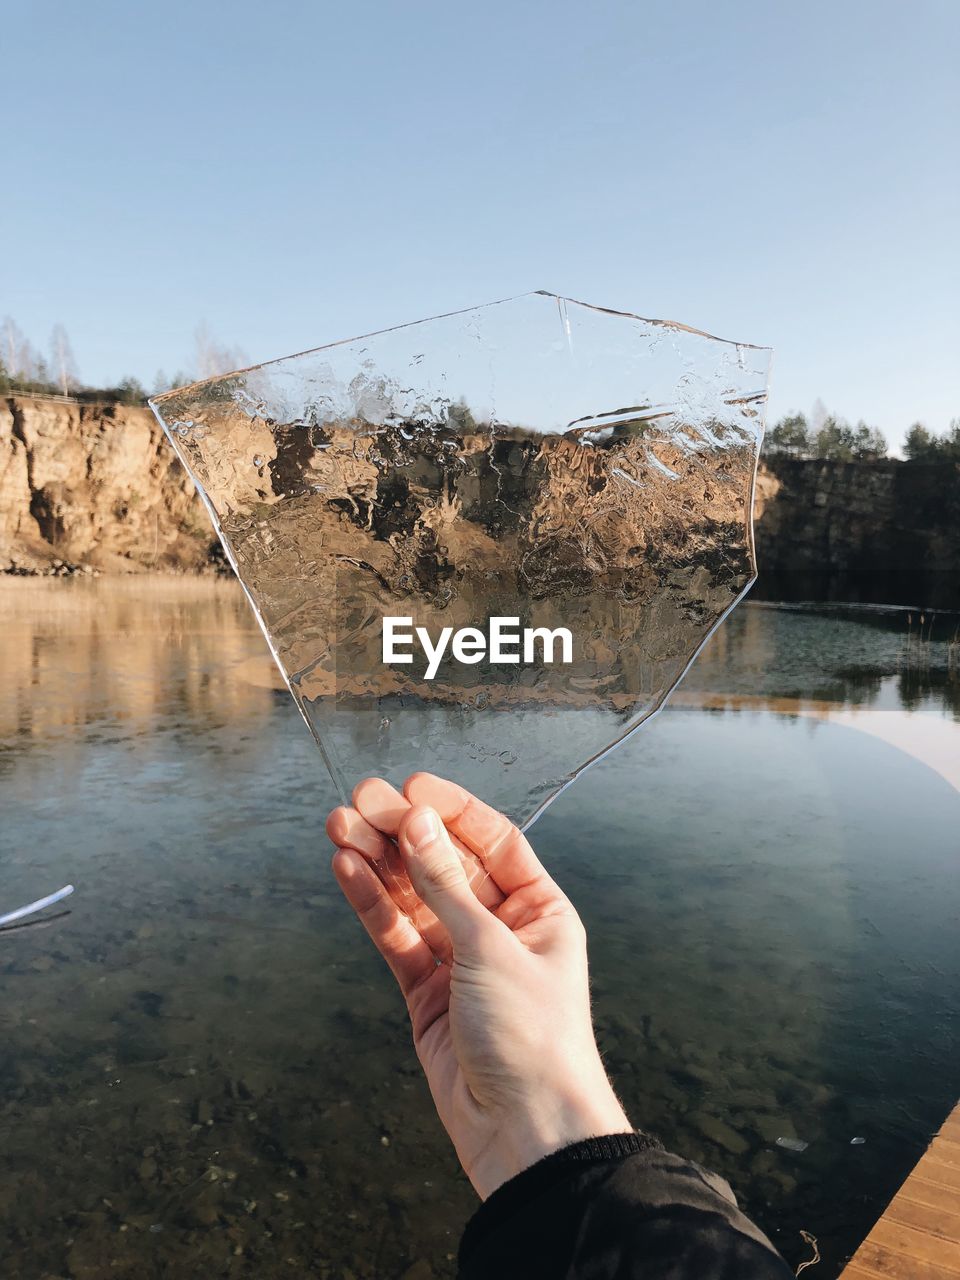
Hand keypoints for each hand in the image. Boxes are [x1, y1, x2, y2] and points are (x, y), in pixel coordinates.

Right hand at [326, 773, 630, 1199]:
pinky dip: (372, 905)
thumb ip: (445, 886)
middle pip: (445, 865)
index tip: (410, 787)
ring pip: (413, 898)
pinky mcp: (427, 993)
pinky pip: (396, 937)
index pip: (493, 841)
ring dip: (379, 862)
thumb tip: (417, 823)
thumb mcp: (490, 948)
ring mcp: (461, 960)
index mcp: (539, 910)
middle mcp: (501, 928)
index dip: (452, 810)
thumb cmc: (533, 1037)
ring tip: (340, 826)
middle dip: (404, 832)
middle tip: (359, 800)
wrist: (525, 1133)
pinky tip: (347, 869)